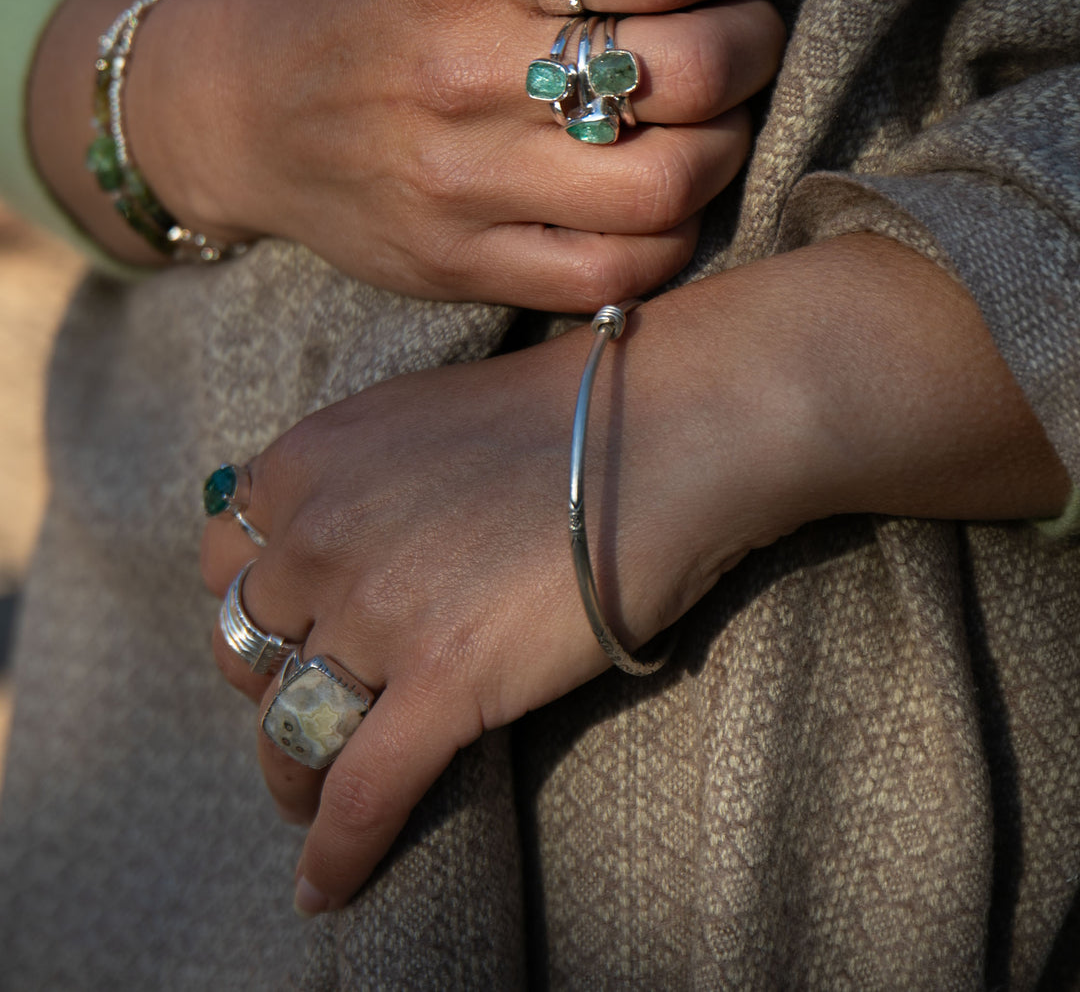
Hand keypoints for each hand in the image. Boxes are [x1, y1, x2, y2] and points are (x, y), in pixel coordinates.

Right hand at [124, 0, 810, 306]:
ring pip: (668, 182)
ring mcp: (464, 183)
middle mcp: (465, 75)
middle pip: (687, 69)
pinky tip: (669, 192)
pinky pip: (613, 273)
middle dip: (757, 39)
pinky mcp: (463, 262)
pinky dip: (672, 236)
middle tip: (755, 25)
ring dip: (730, 140)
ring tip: (720, 110)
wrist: (247, 113)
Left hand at [200, 300, 796, 915]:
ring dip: (293, 774)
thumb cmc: (568, 415)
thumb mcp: (421, 415)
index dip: (254, 602)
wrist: (667, 427)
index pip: (222, 555)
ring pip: (290, 727)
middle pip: (244, 647)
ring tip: (311, 800)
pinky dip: (337, 853)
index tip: (288, 631)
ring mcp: (378, 610)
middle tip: (317, 704)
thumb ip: (357, 475)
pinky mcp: (443, 682)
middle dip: (268, 686)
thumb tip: (336, 538)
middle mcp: (322, 532)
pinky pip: (359, 795)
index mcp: (312, 458)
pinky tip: (325, 887)